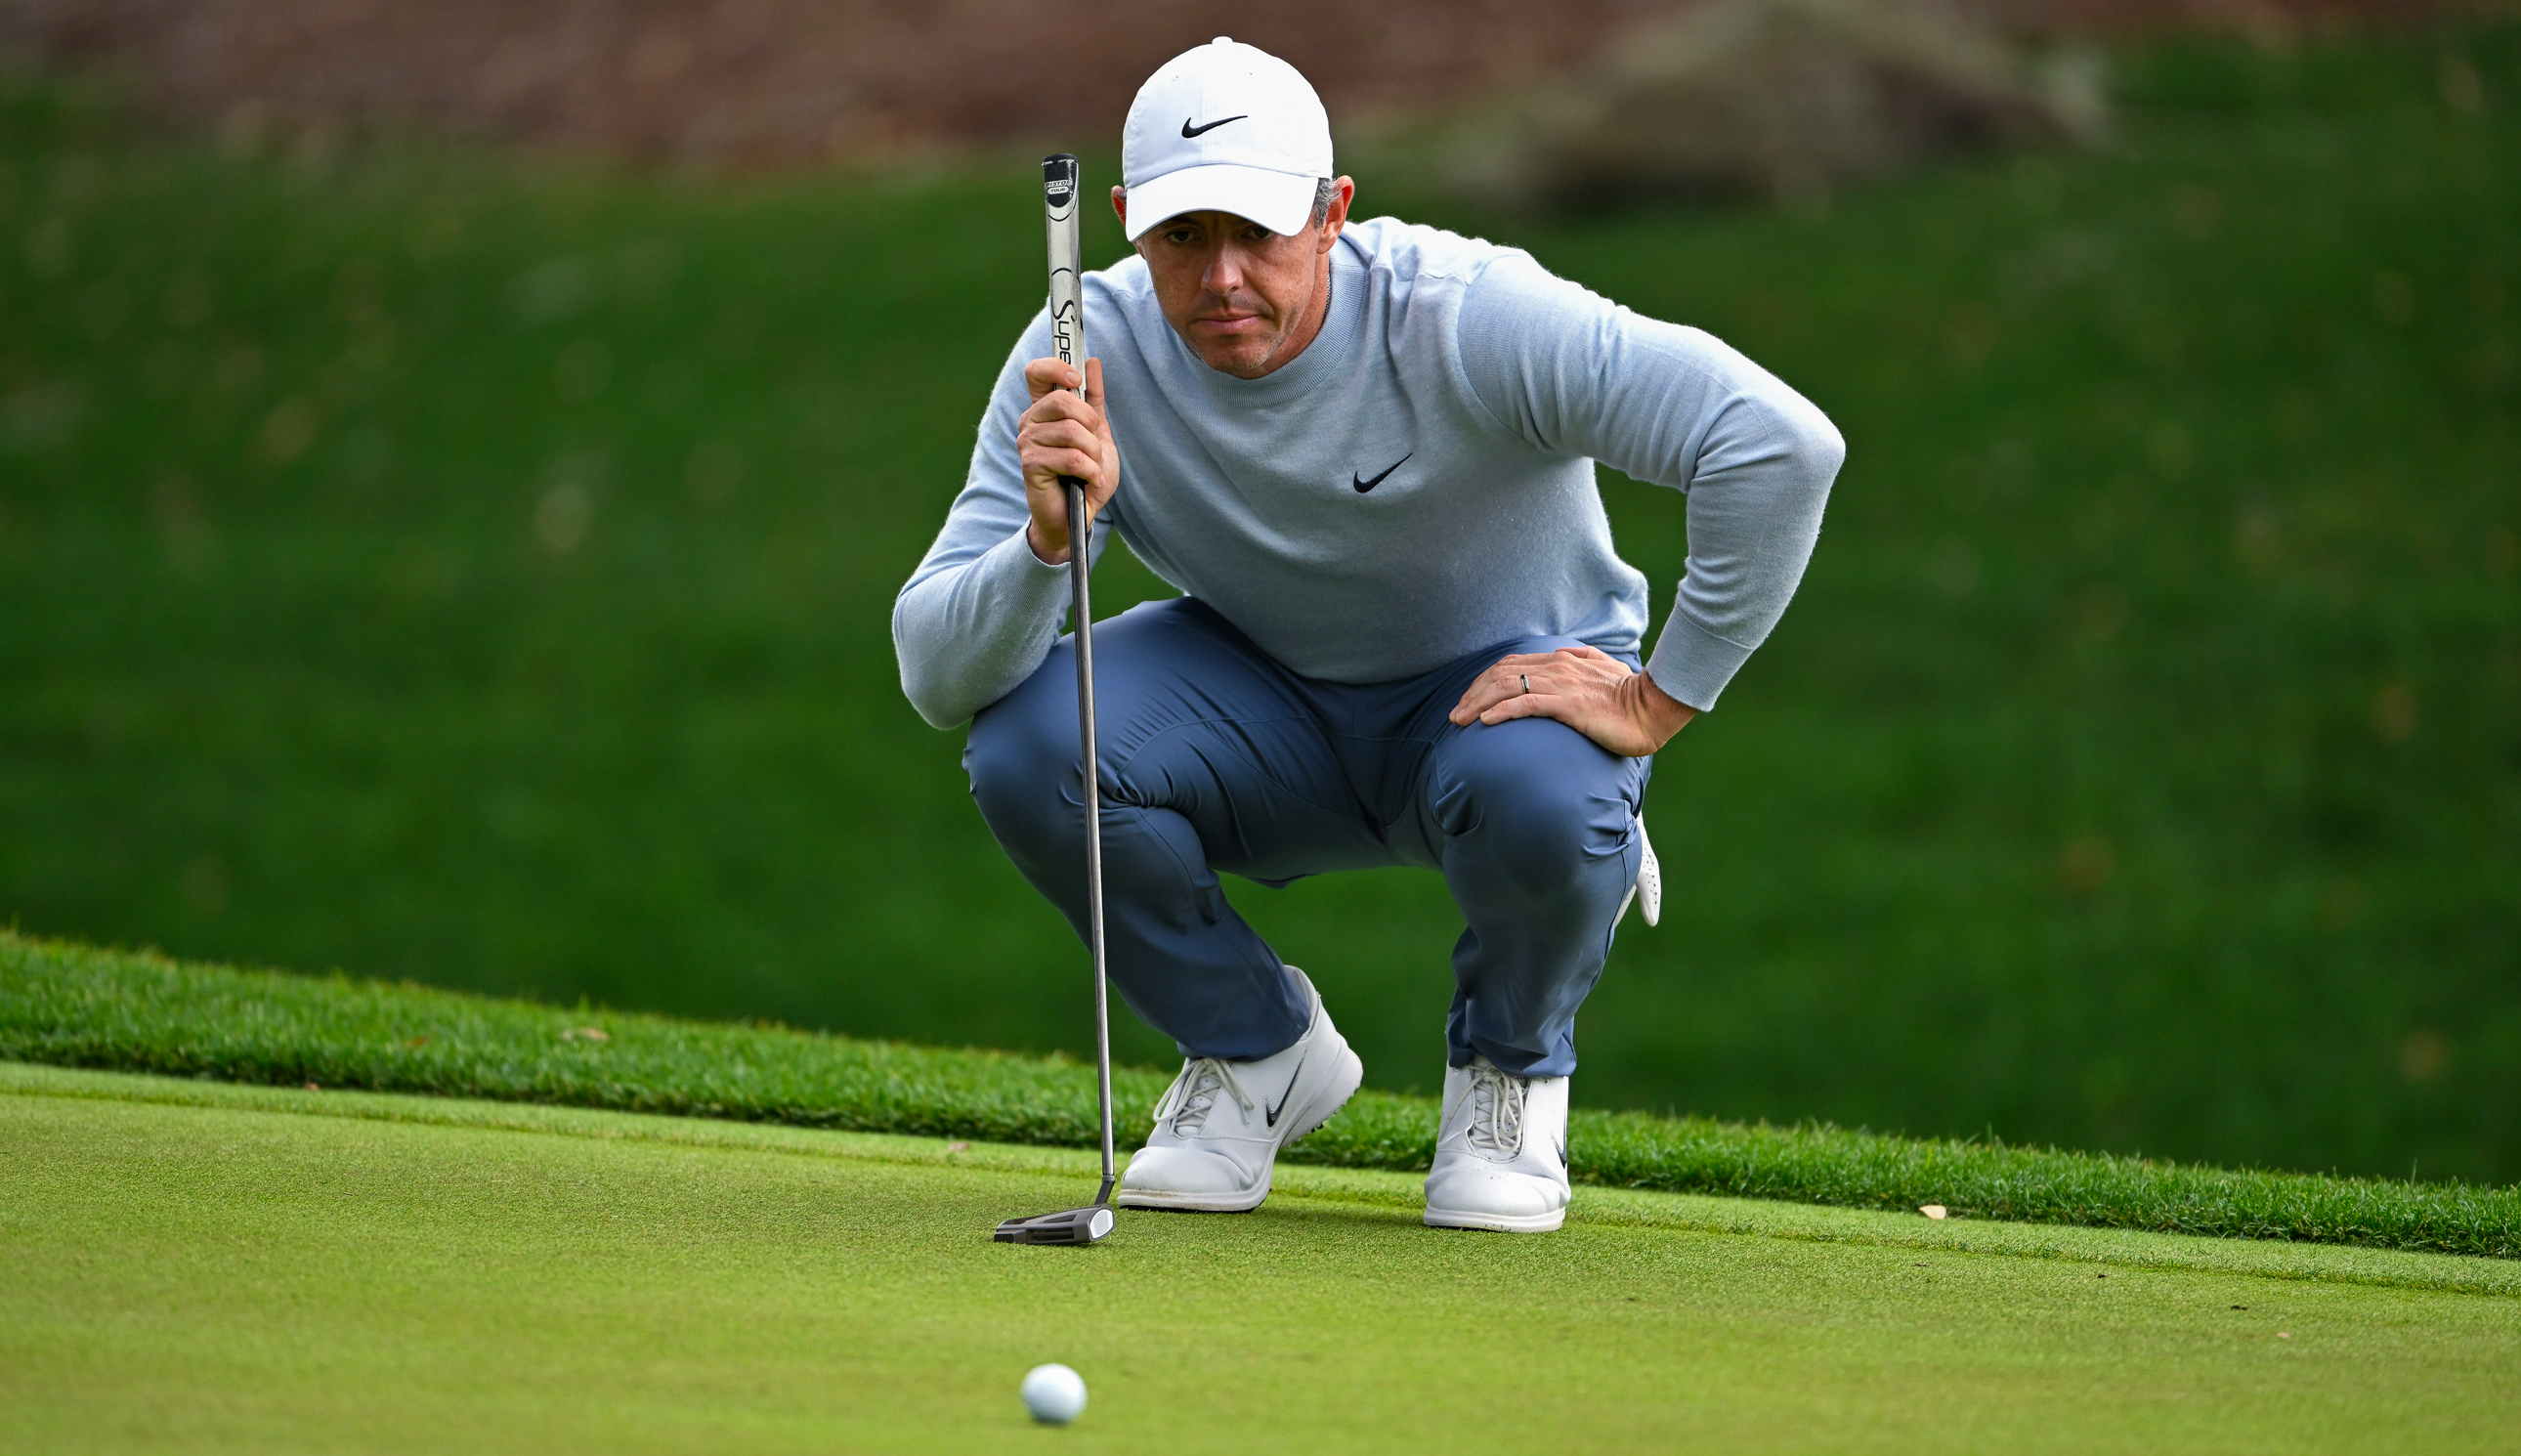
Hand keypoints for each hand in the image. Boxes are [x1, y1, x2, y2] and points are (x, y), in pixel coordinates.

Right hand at [1018, 356, 1118, 563]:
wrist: (1078, 516)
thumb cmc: (1085, 475)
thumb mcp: (1097, 433)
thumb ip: (1093, 399)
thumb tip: (1092, 362)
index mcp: (1044, 410)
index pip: (1036, 372)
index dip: (1056, 367)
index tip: (1077, 378)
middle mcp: (1030, 422)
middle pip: (1063, 401)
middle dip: (1091, 425)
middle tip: (1094, 447)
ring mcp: (1027, 443)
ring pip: (1072, 432)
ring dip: (1094, 455)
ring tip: (1091, 469)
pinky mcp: (1030, 465)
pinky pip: (1071, 457)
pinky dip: (1090, 472)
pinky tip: (1087, 482)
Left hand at [1448, 645, 1697, 756]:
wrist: (1653, 707)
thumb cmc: (1628, 695)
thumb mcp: (1602, 668)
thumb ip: (1582, 658)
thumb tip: (1566, 653)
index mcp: (1561, 660)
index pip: (1510, 665)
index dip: (1483, 682)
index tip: (1469, 701)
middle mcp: (1557, 667)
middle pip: (1500, 675)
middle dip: (1472, 694)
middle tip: (1455, 715)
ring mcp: (1562, 685)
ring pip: (1507, 687)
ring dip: (1479, 704)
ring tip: (1461, 720)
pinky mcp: (1569, 705)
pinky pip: (1527, 704)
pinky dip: (1502, 711)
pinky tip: (1486, 722)